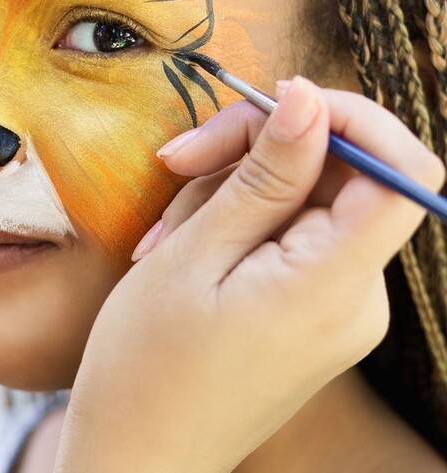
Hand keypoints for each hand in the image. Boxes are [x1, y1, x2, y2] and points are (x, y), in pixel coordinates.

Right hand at [55, 77, 444, 471]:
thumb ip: (265, 177)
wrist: (137, 457)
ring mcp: (338, 310)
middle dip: (258, 153)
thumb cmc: (147, 364)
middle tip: (177, 162)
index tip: (272, 104)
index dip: (349, 117)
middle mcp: (358, 299)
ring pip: (304, 203)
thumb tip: (309, 100)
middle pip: (340, 177)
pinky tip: (183, 250)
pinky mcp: (313, 315)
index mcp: (335, 286)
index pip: (400, 171)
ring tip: (166, 237)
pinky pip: (291, 239)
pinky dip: (236, 227)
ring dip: (230, 195)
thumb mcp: (195, 255)